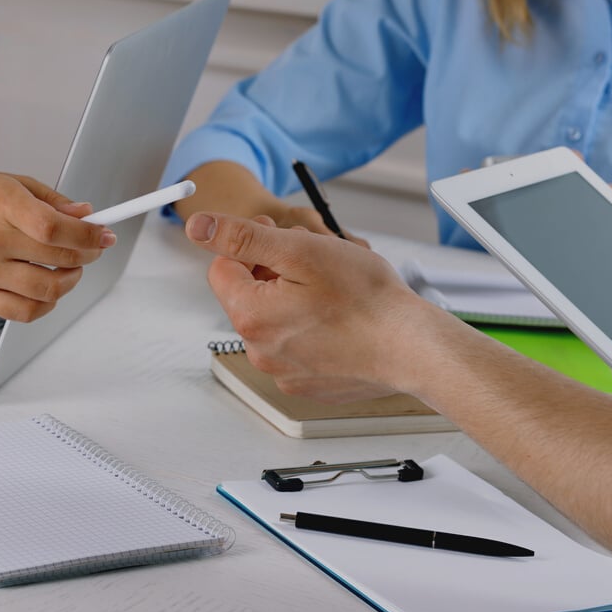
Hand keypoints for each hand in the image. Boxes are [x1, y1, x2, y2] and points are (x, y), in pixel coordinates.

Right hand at [0, 172, 113, 321]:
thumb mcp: (10, 183)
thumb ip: (51, 200)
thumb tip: (86, 216)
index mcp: (1, 203)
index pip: (55, 226)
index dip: (88, 235)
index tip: (104, 235)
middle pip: (57, 257)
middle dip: (87, 254)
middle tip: (93, 248)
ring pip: (47, 290)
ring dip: (71, 280)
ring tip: (71, 269)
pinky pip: (24, 312)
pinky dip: (46, 305)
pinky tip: (49, 289)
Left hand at [184, 212, 427, 402]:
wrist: (414, 349)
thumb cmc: (367, 300)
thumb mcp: (299, 251)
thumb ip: (241, 238)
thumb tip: (197, 228)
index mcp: (250, 316)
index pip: (222, 268)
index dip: (251, 246)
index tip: (281, 239)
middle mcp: (259, 351)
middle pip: (248, 295)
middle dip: (273, 272)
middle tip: (313, 262)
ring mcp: (283, 372)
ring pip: (273, 320)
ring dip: (292, 299)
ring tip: (331, 291)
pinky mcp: (307, 383)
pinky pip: (294, 346)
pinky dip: (310, 329)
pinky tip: (339, 320)